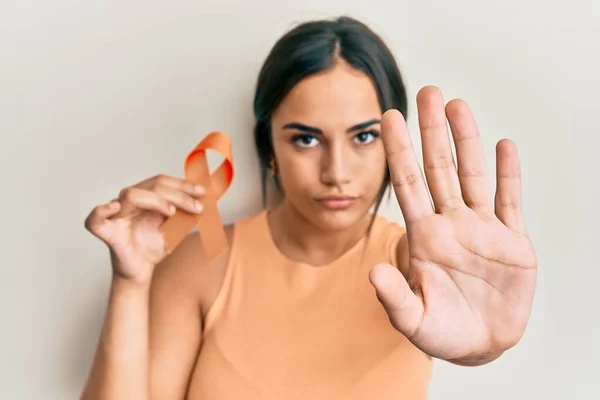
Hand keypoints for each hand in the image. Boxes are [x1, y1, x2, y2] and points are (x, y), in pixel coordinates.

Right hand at [84, 175, 204, 283]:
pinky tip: (114, 207)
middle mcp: (129, 202)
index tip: (202, 192)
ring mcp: (117, 215)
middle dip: (178, 194)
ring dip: (156, 200)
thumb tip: (206, 200)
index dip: (183, 185)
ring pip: (131, 195)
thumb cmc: (154, 246)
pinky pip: (94, 220)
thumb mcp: (176, 227)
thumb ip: (185, 213)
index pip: (162, 182)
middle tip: (197, 207)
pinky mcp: (107, 232)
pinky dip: (101, 211)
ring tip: (172, 211)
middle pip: (152, 186)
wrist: (141, 271)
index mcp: (145, 198)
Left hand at [369, 86, 536, 363]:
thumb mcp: (413, 320)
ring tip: (458, 106)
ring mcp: (481, 229)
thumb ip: (394, 296)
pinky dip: (508, 174)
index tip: (388, 117)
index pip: (407, 184)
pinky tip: (503, 145)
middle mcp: (450, 224)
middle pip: (439, 168)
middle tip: (427, 93)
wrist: (482, 344)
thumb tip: (374, 270)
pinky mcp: (511, 240)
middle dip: (432, 131)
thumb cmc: (443, 333)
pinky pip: (509, 200)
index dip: (398, 150)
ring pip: (473, 175)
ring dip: (467, 141)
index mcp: (424, 237)